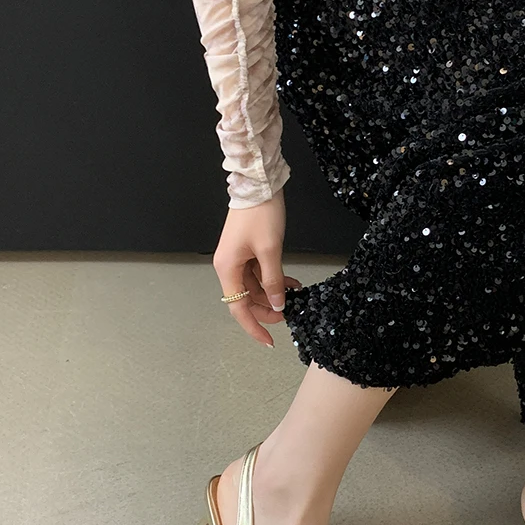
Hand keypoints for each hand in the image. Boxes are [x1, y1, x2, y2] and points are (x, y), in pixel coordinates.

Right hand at [212, 189, 301, 346]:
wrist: (258, 184)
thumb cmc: (261, 214)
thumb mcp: (270, 250)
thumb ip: (273, 281)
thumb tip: (277, 305)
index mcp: (227, 268)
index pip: (238, 308)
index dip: (254, 326)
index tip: (269, 340)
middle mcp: (228, 266)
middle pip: (246, 299)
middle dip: (267, 308)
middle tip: (290, 313)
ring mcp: (237, 258)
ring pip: (254, 287)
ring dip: (274, 293)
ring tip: (296, 295)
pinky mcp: (247, 250)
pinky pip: (259, 273)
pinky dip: (274, 279)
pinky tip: (292, 283)